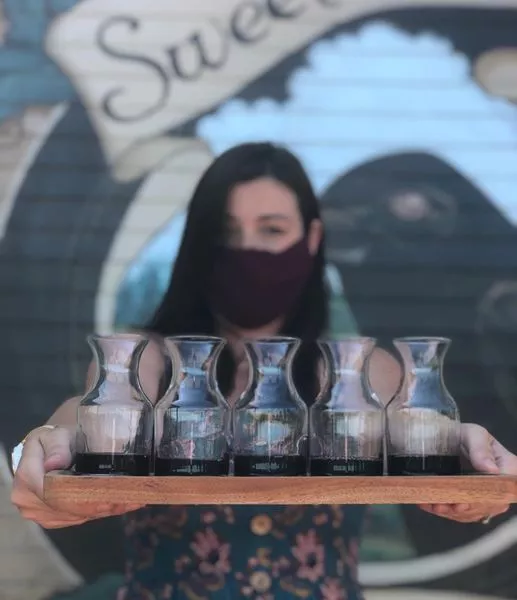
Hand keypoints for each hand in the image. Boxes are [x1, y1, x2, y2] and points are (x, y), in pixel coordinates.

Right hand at [11, 425, 142, 528]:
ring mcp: (38, 512)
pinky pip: (77, 519)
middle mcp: (27, 499)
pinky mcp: (51, 518)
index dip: (82, 497)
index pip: (54, 493)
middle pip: (67, 508)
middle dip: (99, 505)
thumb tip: (54, 464)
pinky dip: (99, 512)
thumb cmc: (56, 439)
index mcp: (27, 474)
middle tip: (129, 500)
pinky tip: (120, 504)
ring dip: (103, 510)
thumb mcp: (56, 434)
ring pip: (75, 516)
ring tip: (131, 501)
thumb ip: (56, 446)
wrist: (53, 448)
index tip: (108, 496)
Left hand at [419, 423, 516, 522]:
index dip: (487, 496)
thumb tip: (491, 469)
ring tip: (435, 505)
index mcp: (506, 467)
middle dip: (465, 506)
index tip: (468, 498)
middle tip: (447, 504)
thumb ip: (480, 449)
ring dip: (452, 511)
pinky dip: (444, 511)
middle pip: (487, 504)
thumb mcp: (473, 434)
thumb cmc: (464, 435)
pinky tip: (429, 504)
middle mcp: (499, 487)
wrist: (448, 439)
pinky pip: (460, 514)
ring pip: (472, 512)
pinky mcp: (470, 506)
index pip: (504, 488)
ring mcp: (485, 499)